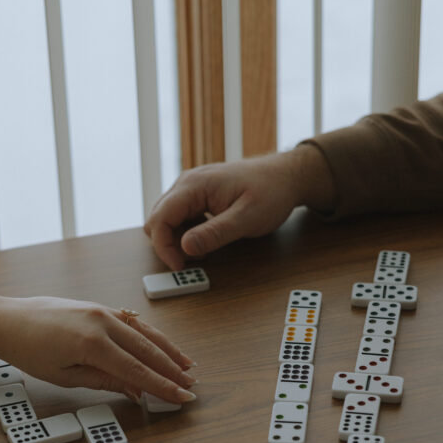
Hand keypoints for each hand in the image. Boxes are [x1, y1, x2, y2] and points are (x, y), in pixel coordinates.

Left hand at [0, 293, 196, 404]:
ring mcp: (102, 311)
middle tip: (191, 386)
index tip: (181, 397)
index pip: (136, 369)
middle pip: (146, 349)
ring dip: (167, 350)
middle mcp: (101, 322)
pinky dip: (151, 335)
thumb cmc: (28, 350)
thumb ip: (105, 380)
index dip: (161, 386)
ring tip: (186, 366)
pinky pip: (132, 322)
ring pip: (144, 332)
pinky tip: (162, 345)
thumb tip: (136, 390)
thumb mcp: (65, 376)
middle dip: (171, 370)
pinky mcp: (98, 307)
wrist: (7, 320)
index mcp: (91, 344)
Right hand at [144, 146, 334, 269]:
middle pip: (157, 218)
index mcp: (194, 185)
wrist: (286, 176)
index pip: (160, 218)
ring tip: (202, 249)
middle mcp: (186, 183)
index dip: (164, 246)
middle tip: (191, 261)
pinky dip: (185, 232)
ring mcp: (191, 187)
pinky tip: (206, 238)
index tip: (180, 266)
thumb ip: (214, 233)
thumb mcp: (246, 218)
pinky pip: (179, 216)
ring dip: (176, 238)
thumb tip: (185, 248)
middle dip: (168, 244)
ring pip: (166, 218)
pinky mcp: (197, 194)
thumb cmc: (271, 192)